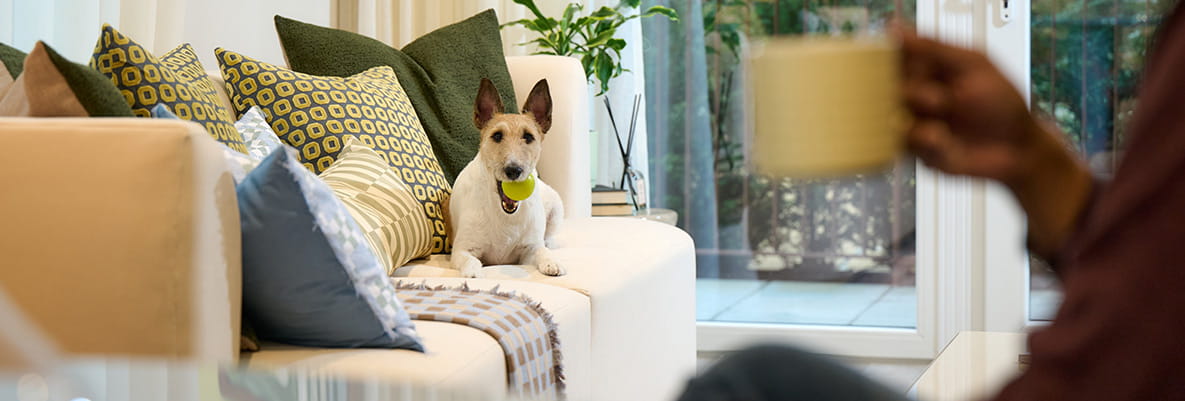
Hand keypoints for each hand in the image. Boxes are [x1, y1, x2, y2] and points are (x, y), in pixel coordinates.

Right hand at [896, 28, 1093, 257]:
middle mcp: (914, 94)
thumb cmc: (1001, 103)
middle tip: (939, 97)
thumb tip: (895, 30)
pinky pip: (900, 142)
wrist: (1016, 149)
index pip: (894, 57)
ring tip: (945, 112)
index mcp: (925, 69)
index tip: (905, 63)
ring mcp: (912, 122)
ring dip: (918, 111)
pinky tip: (944, 137)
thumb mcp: (973, 66)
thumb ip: (934, 48)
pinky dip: (923, 137)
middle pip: (886, 85)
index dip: (893, 58)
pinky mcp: (912, 149)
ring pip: (888, 113)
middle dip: (912, 88)